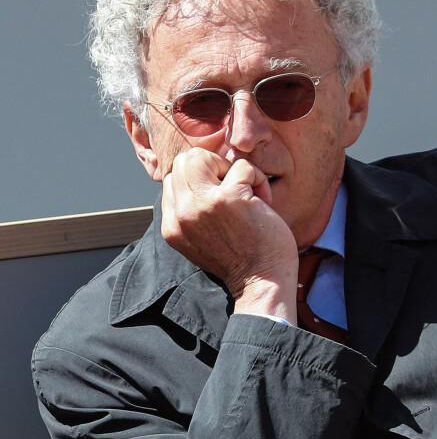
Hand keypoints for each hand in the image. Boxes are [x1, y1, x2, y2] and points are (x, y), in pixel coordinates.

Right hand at [161, 147, 298, 322]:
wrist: (262, 283)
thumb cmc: (241, 259)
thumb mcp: (201, 237)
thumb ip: (192, 210)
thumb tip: (201, 173)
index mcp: (172, 224)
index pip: (173, 177)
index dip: (201, 179)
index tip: (222, 199)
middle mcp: (181, 213)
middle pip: (184, 160)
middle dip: (212, 167)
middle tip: (233, 189)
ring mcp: (203, 204)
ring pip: (202, 156)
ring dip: (230, 169)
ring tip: (245, 192)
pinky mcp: (229, 198)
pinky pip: (242, 166)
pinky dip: (258, 179)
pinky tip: (262, 202)